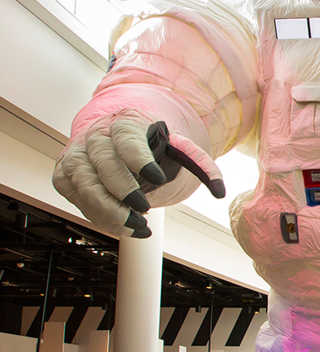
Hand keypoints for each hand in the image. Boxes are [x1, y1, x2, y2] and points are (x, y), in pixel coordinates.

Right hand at [53, 112, 225, 237]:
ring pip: (85, 184)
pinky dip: (97, 216)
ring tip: (136, 227)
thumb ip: (200, 164)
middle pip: (103, 163)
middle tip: (145, 209)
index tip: (157, 178)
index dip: (139, 158)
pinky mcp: (65, 174)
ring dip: (108, 210)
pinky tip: (122, 227)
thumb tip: (220, 192)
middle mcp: (96, 136)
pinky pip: (76, 198)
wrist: (116, 138)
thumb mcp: (178, 147)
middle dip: (123, 189)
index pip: (127, 139)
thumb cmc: (153, 145)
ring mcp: (77, 155)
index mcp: (126, 123)